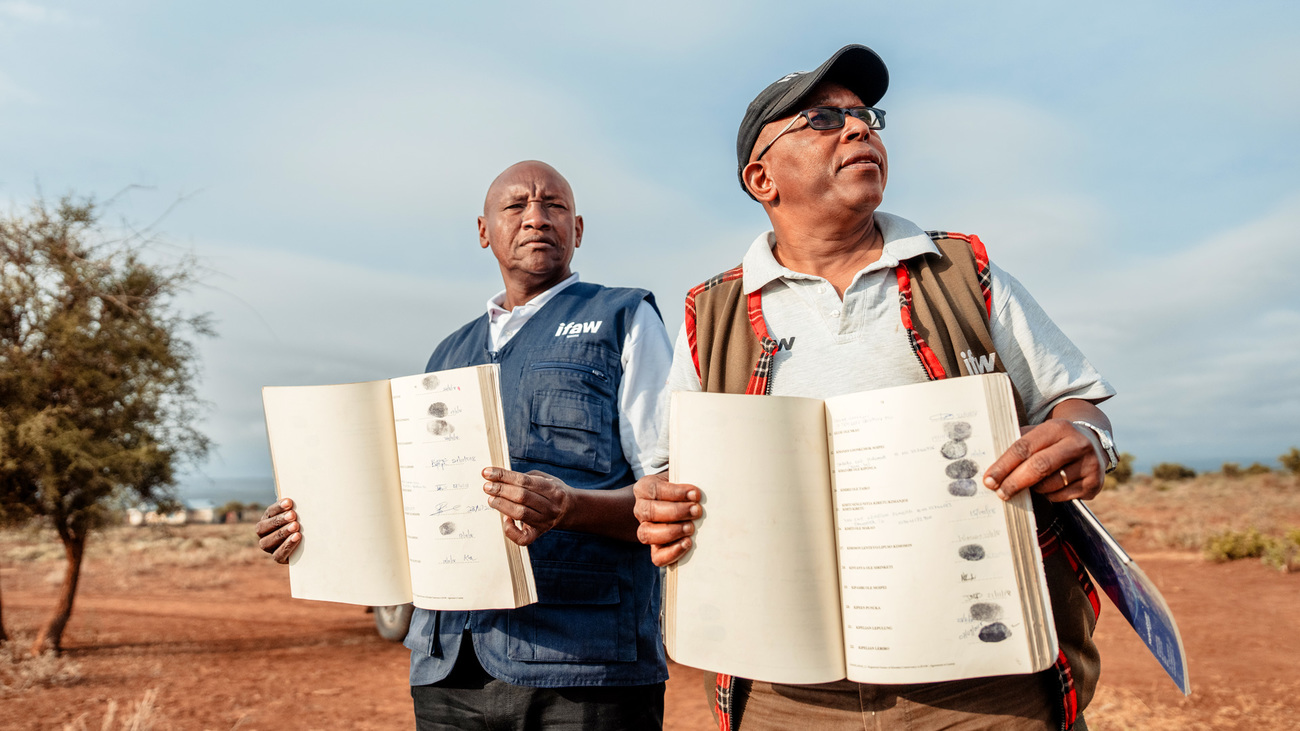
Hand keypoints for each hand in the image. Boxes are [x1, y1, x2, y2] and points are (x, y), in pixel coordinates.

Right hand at [256, 498, 300, 563]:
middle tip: (293, 515)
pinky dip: (287, 546)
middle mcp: (264, 534)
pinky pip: (278, 554)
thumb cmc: (302, 523)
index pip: (269, 512)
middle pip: (263, 527)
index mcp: (267, 520)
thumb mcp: (299, 516)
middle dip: (278, 520)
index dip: (278, 507)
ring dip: (282, 533)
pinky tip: (297, 537)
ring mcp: (269, 547)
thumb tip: (300, 499)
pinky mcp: (278, 558)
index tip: (289, 502)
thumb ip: (295, 510)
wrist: (309, 544)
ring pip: (267, 542)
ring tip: (295, 526)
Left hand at [482, 467, 573, 546]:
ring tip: (491, 499)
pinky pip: (523, 538)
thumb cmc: (550, 491)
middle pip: (521, 497)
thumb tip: (498, 477)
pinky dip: (511, 530)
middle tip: (487, 486)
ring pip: (520, 514)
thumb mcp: (543, 478)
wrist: (569, 509)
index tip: (487, 473)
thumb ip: (524, 478)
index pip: (524, 481)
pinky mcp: (538, 533)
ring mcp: (545, 521)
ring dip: (502, 505)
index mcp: (553, 489)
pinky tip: (505, 519)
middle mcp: (550, 506)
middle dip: (501, 490)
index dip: (504, 476)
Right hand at [632, 471, 700, 566]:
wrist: (676, 505)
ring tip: (691, 528)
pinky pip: (656, 556)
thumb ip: (685, 472)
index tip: (696, 493)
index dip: (676, 493)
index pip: (656, 490)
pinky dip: (671, 553)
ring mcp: (645, 529)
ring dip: (671, 531)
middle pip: (650, 512)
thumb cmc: (681, 489)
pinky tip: (687, 544)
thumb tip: (704, 470)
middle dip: (676, 511)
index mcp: (645, 488)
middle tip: (697, 510)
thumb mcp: (680, 475)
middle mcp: (641, 509)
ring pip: (647, 534)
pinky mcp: (655, 548)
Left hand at [982, 419, 1104, 501]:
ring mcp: (1089, 464)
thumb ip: (1018, 445)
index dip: (1004, 465)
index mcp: (1058, 428)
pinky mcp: (1095, 484)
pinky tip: (1048, 487)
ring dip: (1033, 489)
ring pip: (1050, 485)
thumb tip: (992, 469)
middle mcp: (1077, 444)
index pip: (1024, 447)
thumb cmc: (1055, 441)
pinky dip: (1049, 495)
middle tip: (1000, 493)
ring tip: (1029, 485)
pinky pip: (1062, 496)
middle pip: (1039, 467)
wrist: (1094, 443)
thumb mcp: (1040, 434)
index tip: (989, 480)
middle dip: (1014, 482)